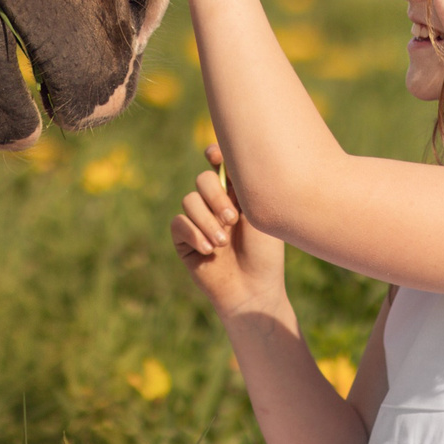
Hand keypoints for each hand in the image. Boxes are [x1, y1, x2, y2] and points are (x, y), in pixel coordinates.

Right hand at [169, 143, 286, 318]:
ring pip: (189, 201)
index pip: (219, 165)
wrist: (253, 289)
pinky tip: (209, 250)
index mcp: (236, 194)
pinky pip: (179, 223)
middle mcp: (216, 204)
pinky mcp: (184, 240)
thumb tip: (224, 159)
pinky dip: (194, 233)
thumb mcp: (260, 214)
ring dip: (206, 220)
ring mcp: (198, 221)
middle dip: (215, 196)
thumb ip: (242, 186)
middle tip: (232, 218)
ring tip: (223, 242)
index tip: (213, 156)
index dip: (214, 154)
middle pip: (202, 180)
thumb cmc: (265, 254)